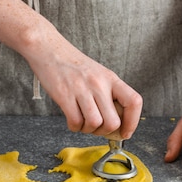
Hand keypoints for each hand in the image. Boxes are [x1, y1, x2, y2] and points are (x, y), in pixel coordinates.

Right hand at [26, 28, 142, 139]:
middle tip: (96, 128)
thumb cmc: (73, 65)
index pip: (133, 102)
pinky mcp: (64, 95)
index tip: (125, 132)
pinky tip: (72, 119)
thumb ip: (108, 95)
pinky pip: (76, 122)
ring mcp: (81, 89)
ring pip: (95, 124)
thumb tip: (116, 124)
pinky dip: (74, 127)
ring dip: (88, 130)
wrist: (49, 49)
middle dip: (105, 132)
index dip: (132, 122)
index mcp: (111, 78)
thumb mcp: (98, 74)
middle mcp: (99, 83)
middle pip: (113, 122)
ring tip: (82, 122)